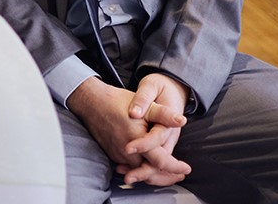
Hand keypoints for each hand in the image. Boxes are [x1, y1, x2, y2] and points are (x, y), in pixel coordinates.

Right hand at [67, 76, 189, 183]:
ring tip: (167, 173)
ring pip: (139, 171)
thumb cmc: (116, 101)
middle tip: (179, 175)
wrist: (91, 101)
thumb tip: (181, 120)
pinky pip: (129, 166)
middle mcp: (126, 152)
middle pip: (150, 172)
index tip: (186, 169)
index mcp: (137, 141)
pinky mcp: (112, 153)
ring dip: (154, 174)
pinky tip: (147, 165)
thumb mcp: (144, 105)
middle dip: (167, 177)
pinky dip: (141, 169)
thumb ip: (163, 115)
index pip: (161, 162)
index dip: (175, 167)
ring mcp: (118, 154)